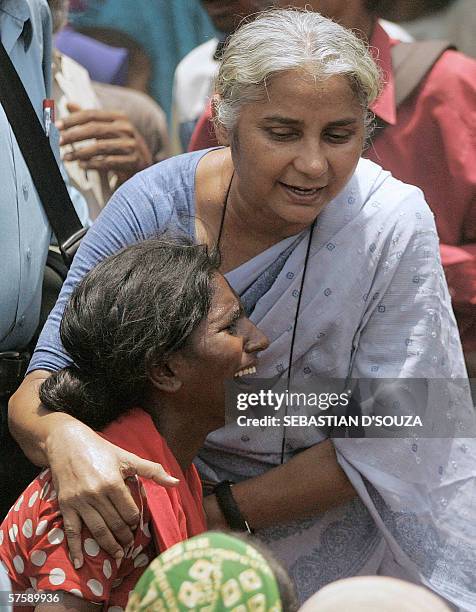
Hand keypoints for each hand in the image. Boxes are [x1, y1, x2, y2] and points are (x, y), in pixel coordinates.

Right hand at [46, 420, 178, 567]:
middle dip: (124, 537)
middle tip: (129, 543)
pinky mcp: (65, 506)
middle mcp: (96, 494)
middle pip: (115, 524)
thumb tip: (176, 482)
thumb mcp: (128, 457)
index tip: (135, 524)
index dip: (134, 521)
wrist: (68, 443)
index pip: (129, 512)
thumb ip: (153, 470)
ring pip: (97, 530)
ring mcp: (79, 501)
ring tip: (117, 554)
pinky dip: (75, 549)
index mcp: (113, 483)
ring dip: (109, 545)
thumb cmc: (102, 450)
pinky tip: (80, 563)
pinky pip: (71, 531)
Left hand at [57, 102, 152, 182]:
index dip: (73, 120)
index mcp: (119, 117)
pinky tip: (82, 165)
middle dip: (74, 136)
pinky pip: (108, 162)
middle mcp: (126, 129)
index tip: (57, 126)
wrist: (144, 163)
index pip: (92, 115)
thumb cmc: (121, 145)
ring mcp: (131, 145)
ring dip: (80, 153)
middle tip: (59, 142)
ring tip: (67, 157)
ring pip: (100, 147)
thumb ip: (89, 118)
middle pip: (95, 129)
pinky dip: (93, 164)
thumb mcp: (107, 129)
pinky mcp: (133, 161)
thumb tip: (68, 104)